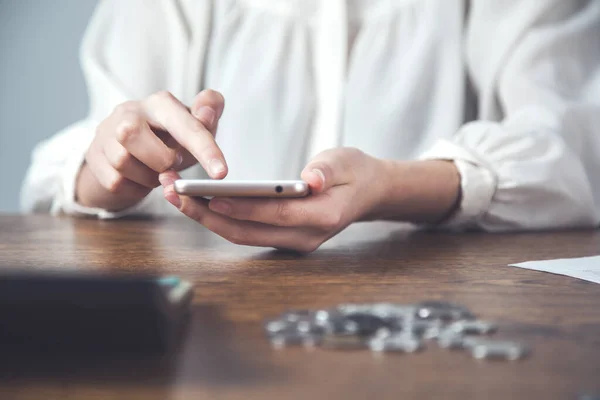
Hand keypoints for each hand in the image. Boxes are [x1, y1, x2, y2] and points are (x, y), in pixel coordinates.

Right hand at [76, 89, 226, 210]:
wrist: (133, 150)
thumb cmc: (170, 139)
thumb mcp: (194, 128)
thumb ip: (208, 114)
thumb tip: (208, 114)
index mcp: (160, 103)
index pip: (185, 123)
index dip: (206, 149)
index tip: (221, 174)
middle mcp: (129, 111)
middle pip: (132, 134)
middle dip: (159, 159)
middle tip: (171, 165)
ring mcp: (106, 133)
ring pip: (122, 161)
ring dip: (147, 176)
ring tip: (156, 171)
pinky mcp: (94, 156)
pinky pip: (114, 181)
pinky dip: (134, 187)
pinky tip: (140, 179)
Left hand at [158, 148, 386, 252]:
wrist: (368, 192)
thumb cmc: (355, 172)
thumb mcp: (346, 161)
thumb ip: (327, 170)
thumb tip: (310, 179)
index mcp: (324, 215)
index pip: (277, 213)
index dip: (244, 208)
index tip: (211, 198)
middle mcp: (306, 236)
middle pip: (250, 231)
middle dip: (209, 216)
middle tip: (176, 195)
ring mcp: (294, 242)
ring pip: (244, 236)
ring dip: (208, 219)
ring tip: (178, 197)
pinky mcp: (284, 239)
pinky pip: (248, 233)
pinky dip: (221, 220)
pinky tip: (200, 203)